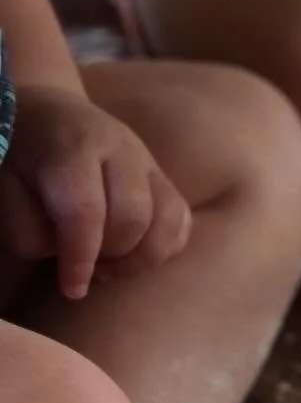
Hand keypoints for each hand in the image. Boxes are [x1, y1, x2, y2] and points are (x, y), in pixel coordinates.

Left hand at [0, 84, 191, 298]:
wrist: (49, 113)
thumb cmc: (21, 156)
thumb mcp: (5, 187)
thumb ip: (28, 226)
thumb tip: (68, 258)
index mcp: (73, 147)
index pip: (86, 211)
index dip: (81, 258)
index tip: (72, 289)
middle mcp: (121, 148)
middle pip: (134, 218)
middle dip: (112, 256)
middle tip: (89, 269)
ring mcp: (150, 161)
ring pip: (168, 221)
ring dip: (142, 257)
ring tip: (112, 265)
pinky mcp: (164, 175)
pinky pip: (182, 220)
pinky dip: (166, 247)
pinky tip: (136, 253)